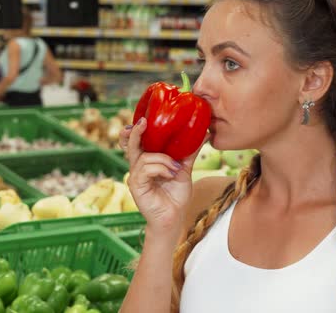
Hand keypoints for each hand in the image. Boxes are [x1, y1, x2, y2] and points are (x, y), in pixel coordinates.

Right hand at [119, 117, 208, 237]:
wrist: (174, 217)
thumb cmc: (176, 195)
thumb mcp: (184, 169)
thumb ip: (189, 152)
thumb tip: (204, 132)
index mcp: (147, 161)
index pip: (137, 142)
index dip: (136, 130)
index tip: (142, 119)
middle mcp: (138, 167)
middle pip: (131, 145)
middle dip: (135, 132)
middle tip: (143, 122)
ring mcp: (135, 176)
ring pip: (144, 156)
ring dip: (162, 159)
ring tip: (175, 168)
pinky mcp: (136, 185)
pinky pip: (145, 169)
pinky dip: (160, 168)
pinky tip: (170, 174)